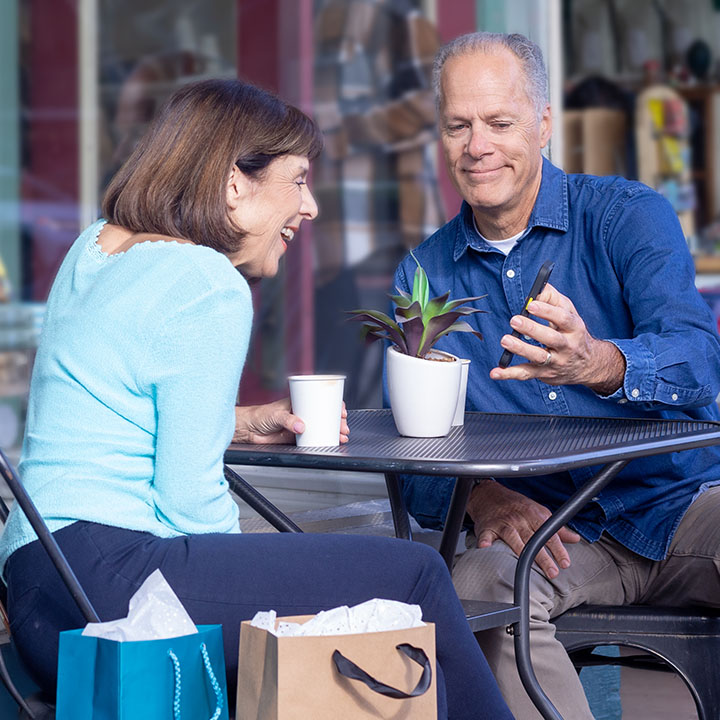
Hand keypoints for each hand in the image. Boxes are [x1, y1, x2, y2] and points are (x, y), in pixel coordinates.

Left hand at [233, 398, 349, 444]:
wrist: (248, 429)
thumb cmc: (259, 415)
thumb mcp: (276, 414)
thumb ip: (289, 420)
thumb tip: (301, 426)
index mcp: (298, 402)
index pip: (320, 400)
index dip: (333, 404)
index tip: (341, 410)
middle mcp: (301, 412)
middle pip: (324, 415)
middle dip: (337, 421)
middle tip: (343, 426)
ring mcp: (299, 425)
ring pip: (320, 427)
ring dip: (332, 431)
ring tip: (341, 436)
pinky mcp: (295, 438)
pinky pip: (311, 439)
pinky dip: (322, 440)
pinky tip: (330, 442)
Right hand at [467, 479, 580, 578]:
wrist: (490, 494)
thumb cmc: (516, 505)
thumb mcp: (539, 512)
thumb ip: (556, 528)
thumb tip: (575, 538)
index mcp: (534, 516)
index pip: (549, 534)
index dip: (558, 549)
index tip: (565, 563)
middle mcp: (519, 519)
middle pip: (533, 539)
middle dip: (543, 556)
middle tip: (552, 572)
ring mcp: (503, 523)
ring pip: (513, 538)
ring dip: (520, 552)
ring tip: (526, 567)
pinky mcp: (487, 527)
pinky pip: (486, 534)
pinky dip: (485, 540)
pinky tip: (486, 547)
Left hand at [489, 283, 624, 393]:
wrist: (588, 365)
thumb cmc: (573, 334)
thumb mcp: (570, 314)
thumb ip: (554, 299)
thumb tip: (538, 289)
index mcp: (574, 328)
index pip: (563, 318)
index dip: (547, 311)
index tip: (531, 304)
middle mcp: (567, 346)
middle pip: (550, 338)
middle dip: (532, 328)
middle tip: (515, 320)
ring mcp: (555, 362)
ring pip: (538, 356)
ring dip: (520, 349)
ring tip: (505, 340)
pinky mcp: (544, 373)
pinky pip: (525, 374)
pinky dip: (509, 374)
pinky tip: (496, 372)